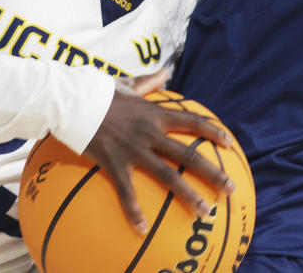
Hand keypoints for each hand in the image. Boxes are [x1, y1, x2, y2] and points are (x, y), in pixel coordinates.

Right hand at [83, 68, 234, 233]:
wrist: (72, 100)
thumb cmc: (99, 91)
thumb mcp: (128, 84)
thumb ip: (148, 82)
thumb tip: (165, 71)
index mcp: (154, 114)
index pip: (191, 122)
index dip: (212, 132)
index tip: (229, 144)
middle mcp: (149, 133)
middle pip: (188, 154)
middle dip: (212, 173)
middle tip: (230, 188)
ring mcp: (133, 149)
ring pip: (167, 175)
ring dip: (188, 195)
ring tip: (205, 212)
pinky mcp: (114, 163)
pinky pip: (127, 191)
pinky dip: (134, 211)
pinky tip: (142, 231)